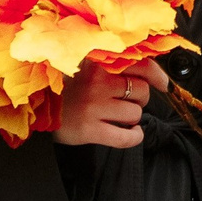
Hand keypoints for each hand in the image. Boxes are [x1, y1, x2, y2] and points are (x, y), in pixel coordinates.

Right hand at [54, 59, 169, 147]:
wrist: (38, 108)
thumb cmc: (69, 87)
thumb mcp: (88, 66)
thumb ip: (114, 63)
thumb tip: (153, 71)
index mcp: (99, 62)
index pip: (142, 66)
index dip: (158, 76)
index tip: (163, 84)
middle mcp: (97, 83)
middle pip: (142, 92)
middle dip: (139, 98)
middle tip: (124, 100)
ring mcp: (93, 107)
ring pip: (135, 114)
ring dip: (132, 117)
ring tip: (116, 115)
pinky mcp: (89, 130)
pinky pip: (125, 137)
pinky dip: (134, 137)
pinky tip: (131, 134)